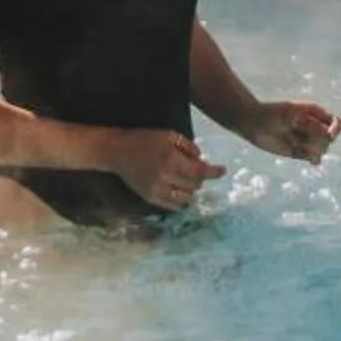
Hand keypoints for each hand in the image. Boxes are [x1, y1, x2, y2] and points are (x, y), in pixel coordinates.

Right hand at [104, 128, 227, 210]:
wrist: (117, 152)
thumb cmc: (144, 139)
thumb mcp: (168, 134)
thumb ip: (188, 147)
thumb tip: (201, 160)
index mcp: (170, 160)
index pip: (199, 171)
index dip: (213, 172)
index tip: (223, 171)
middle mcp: (165, 177)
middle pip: (194, 185)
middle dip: (199, 177)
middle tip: (194, 168)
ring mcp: (157, 191)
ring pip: (186, 198)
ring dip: (191, 189)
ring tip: (186, 179)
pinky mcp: (150, 198)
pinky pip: (174, 206)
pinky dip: (181, 200)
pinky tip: (179, 190)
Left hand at [242, 100, 340, 164]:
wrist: (253, 123)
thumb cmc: (271, 114)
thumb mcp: (290, 116)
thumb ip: (309, 124)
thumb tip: (328, 136)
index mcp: (314, 113)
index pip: (335, 122)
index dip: (336, 129)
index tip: (329, 135)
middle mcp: (313, 126)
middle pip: (329, 138)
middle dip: (320, 141)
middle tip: (303, 139)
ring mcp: (306, 138)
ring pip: (323, 148)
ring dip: (315, 150)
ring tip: (298, 145)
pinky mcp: (299, 151)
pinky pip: (313, 157)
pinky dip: (315, 159)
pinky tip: (312, 161)